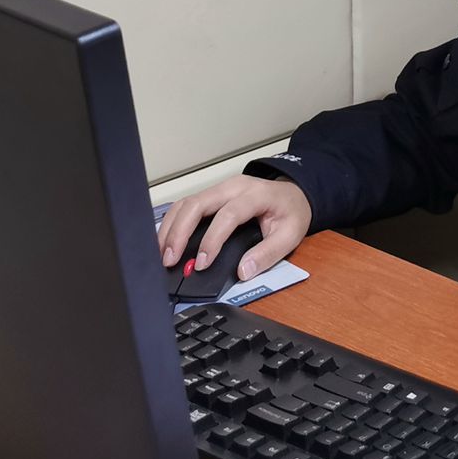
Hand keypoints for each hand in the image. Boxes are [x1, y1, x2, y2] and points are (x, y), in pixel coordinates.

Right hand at [157, 175, 311, 282]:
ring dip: (171, 228)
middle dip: (180, 232)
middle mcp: (234, 187)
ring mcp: (221, 188)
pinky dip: (173, 222)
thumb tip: (243, 271)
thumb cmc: (291, 212)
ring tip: (163, 254)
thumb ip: (268, 254)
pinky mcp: (212, 194)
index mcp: (257, 195)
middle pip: (199, 203)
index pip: (229, 214)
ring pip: (187, 202)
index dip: (212, 239)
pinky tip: (166, 240)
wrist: (294, 194)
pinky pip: (187, 204)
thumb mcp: (291, 235)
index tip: (202, 264)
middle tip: (170, 259)